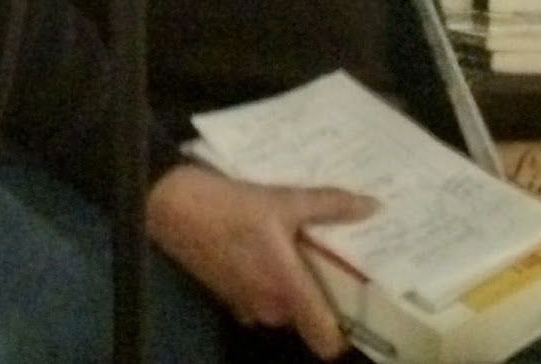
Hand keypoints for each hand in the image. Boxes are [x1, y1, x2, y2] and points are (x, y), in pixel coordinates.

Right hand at [146, 164, 376, 357]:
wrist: (166, 203)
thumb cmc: (227, 206)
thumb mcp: (281, 200)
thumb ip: (329, 205)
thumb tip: (373, 205)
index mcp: (287, 290)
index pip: (326, 340)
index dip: (344, 332)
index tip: (356, 307)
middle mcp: (269, 306)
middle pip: (306, 317)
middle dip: (314, 295)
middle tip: (324, 261)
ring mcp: (244, 304)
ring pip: (281, 308)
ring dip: (287, 288)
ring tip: (293, 252)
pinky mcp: (225, 295)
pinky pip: (258, 299)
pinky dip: (263, 283)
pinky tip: (261, 251)